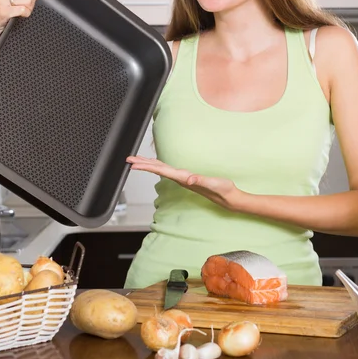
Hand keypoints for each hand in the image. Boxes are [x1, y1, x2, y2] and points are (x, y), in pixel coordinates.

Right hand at [0, 0, 38, 46]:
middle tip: (21, 8)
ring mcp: (0, 0)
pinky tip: (17, 16)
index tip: (24, 0)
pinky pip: (23, 10)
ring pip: (28, 1)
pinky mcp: (2, 10)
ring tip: (18, 12)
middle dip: (30, 3)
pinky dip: (24, 15)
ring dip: (28, 9)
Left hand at [126, 156, 240, 209]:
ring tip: (137, 161)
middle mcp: (181, 178)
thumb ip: (200, 180)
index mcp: (183, 178)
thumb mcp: (213, 183)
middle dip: (143, 165)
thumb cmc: (222, 190)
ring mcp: (183, 179)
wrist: (228, 198)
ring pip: (162, 170)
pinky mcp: (187, 178)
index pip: (161, 170)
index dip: (147, 167)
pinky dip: (160, 166)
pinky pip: (169, 170)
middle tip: (129, 160)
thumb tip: (188, 179)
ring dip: (149, 165)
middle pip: (158, 170)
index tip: (134, 164)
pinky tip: (157, 165)